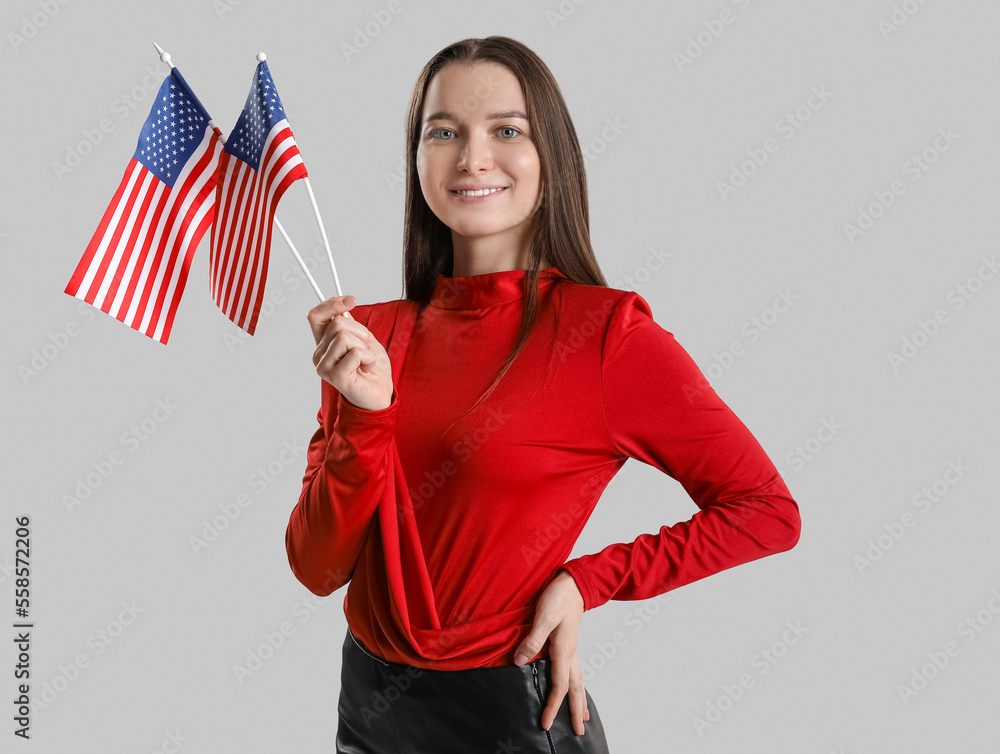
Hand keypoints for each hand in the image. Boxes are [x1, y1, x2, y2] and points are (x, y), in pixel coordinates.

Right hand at [307, 295, 393, 410]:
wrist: (381, 393)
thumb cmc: (372, 367)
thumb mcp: (364, 339)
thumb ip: (351, 325)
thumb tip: (343, 308)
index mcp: (324, 343)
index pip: (316, 316)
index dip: (331, 304)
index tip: (351, 300)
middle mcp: (319, 354)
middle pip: (337, 324)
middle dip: (360, 333)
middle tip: (365, 350)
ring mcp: (324, 366)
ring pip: (344, 337)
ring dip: (364, 347)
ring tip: (366, 361)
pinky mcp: (334, 376)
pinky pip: (355, 353)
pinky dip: (368, 358)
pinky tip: (366, 369)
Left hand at [513, 569, 589, 734]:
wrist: (573, 583)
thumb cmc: (558, 597)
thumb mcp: (543, 616)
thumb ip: (532, 640)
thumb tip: (519, 662)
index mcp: (563, 650)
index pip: (559, 686)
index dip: (552, 706)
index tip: (544, 724)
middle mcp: (570, 653)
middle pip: (574, 688)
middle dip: (575, 710)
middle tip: (579, 731)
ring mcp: (571, 648)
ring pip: (577, 680)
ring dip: (580, 699)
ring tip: (583, 715)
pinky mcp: (568, 642)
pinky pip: (574, 670)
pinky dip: (577, 684)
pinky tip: (574, 685)